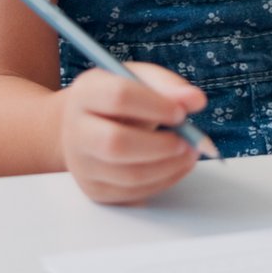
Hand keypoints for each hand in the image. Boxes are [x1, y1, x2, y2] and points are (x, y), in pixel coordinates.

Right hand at [58, 65, 209, 204]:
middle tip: (189, 141)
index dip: (156, 106)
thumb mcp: (140, 79)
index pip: (119, 97)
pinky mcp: (95, 189)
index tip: (181, 113)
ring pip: (129, 175)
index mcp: (86, 94)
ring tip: (190, 152)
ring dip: (169, 166)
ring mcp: (82, 165)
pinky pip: (133, 193)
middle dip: (161, 145)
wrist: (85, 125)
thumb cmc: (118, 99)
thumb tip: (196, 100)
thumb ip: (168, 86)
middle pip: (116, 144)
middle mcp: (76, 131)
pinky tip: (177, 165)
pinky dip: (163, 181)